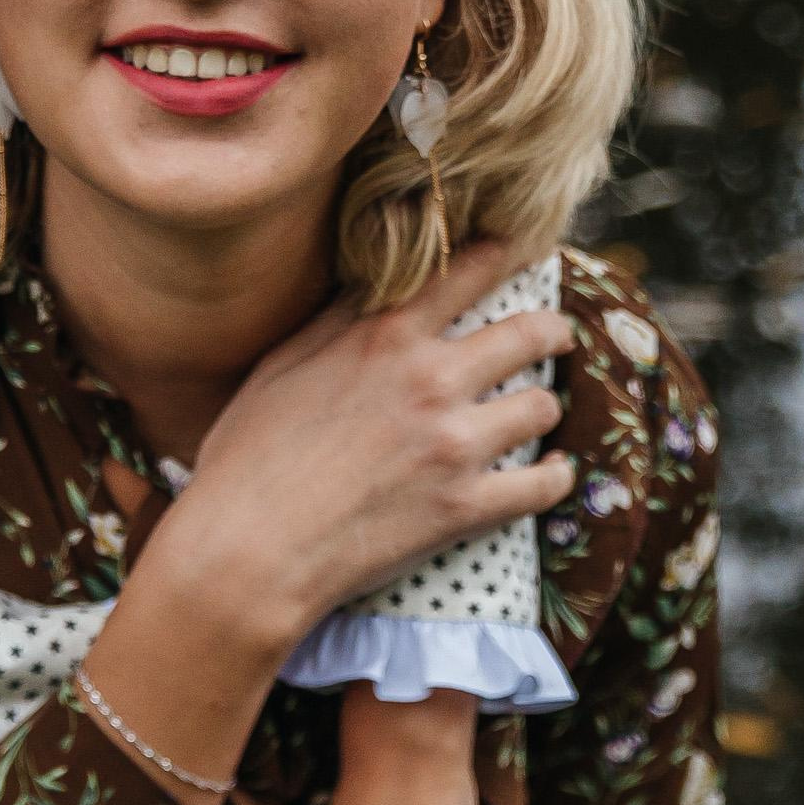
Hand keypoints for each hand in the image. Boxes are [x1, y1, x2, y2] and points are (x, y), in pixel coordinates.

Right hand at [170, 239, 575, 649]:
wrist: (248, 550)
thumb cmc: (247, 458)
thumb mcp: (281, 365)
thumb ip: (336, 321)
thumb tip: (373, 284)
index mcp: (384, 336)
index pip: (466, 270)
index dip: (503, 255)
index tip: (517, 254)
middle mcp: (431, 380)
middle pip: (530, 333)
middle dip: (552, 330)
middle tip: (556, 335)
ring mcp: (454, 444)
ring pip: (542, 406)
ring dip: (543, 407)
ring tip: (537, 412)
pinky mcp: (465, 506)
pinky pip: (544, 484)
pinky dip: (555, 475)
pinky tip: (553, 470)